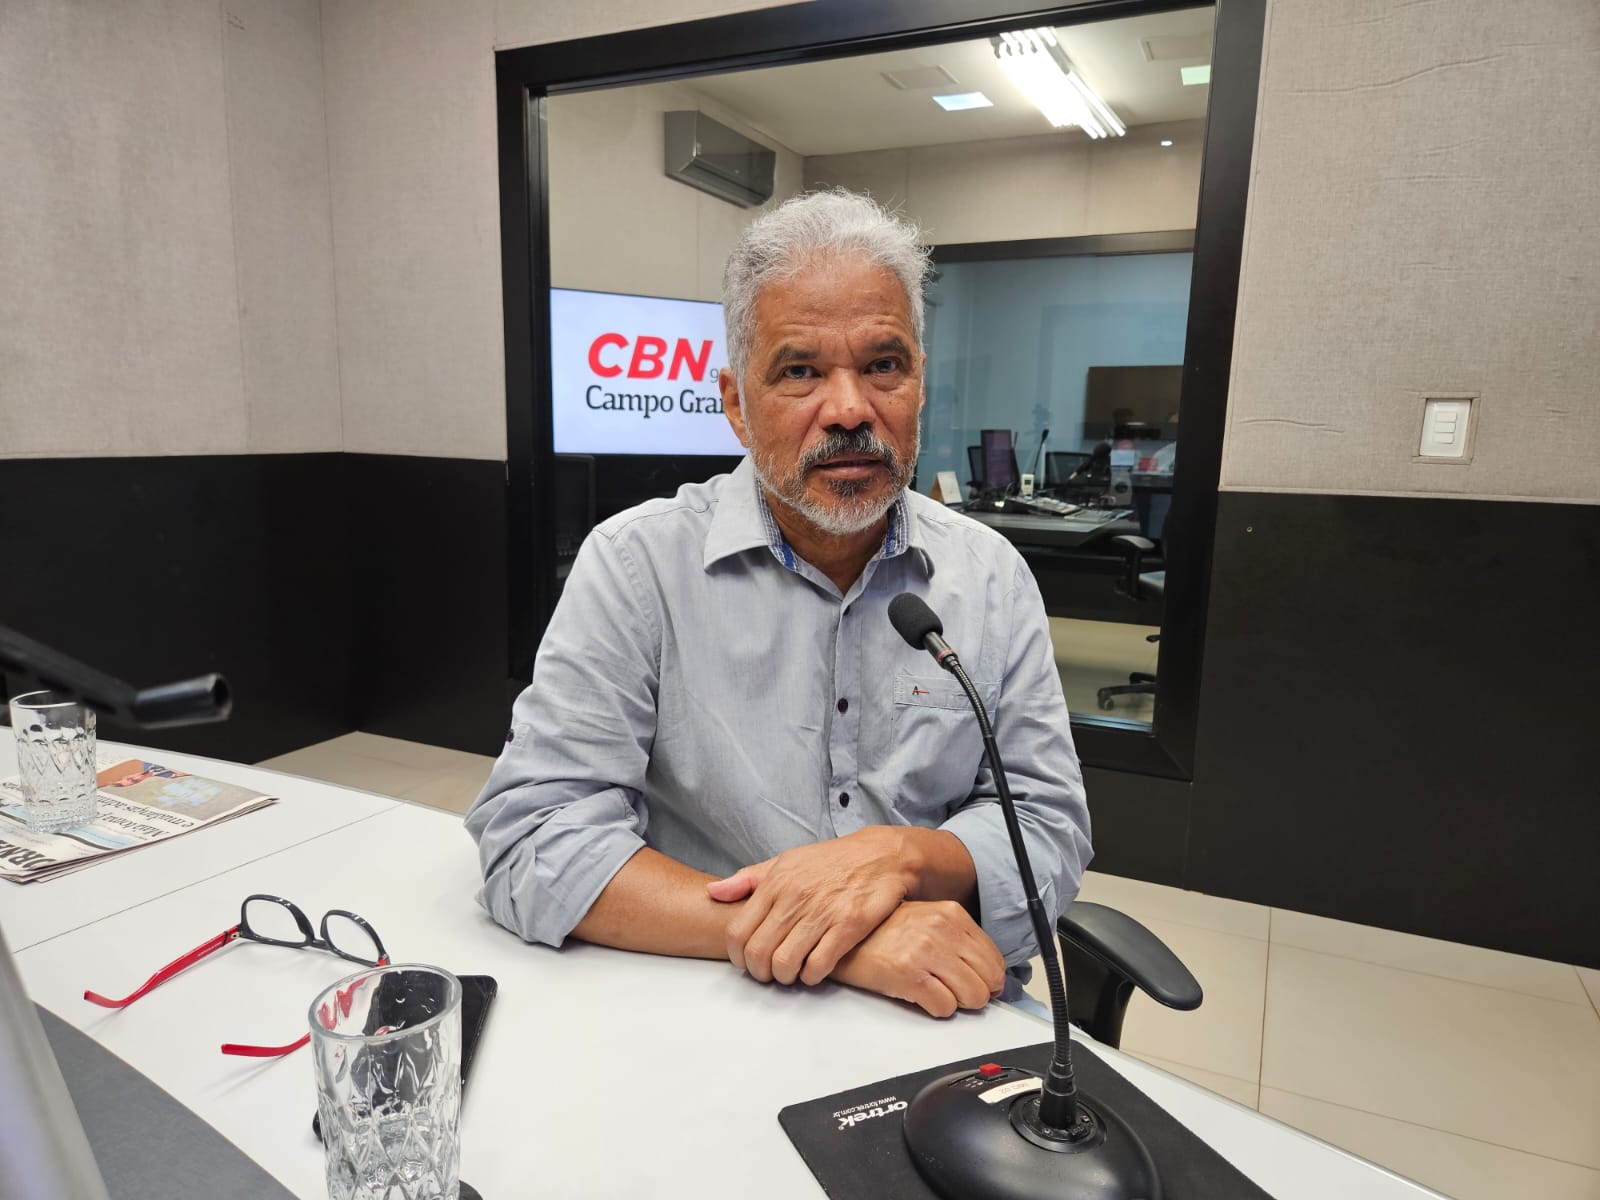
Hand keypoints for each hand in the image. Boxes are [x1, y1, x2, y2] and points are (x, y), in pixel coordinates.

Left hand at [706, 828, 916, 986]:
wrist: (881, 855)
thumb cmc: (831, 861)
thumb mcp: (786, 861)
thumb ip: (748, 879)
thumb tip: (714, 893)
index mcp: (775, 883)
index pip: (737, 932)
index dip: (737, 957)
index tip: (746, 963)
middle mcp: (795, 897)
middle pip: (758, 952)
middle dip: (760, 973)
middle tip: (769, 974)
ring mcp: (822, 912)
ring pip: (785, 962)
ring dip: (785, 977)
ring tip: (791, 973)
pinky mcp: (849, 925)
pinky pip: (819, 964)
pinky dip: (812, 976)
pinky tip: (814, 970)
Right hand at [831, 901, 1006, 1017]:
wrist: (842, 938)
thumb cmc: (883, 932)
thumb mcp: (928, 920)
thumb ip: (959, 939)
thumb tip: (989, 973)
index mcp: (951, 913)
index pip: (995, 958)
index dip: (989, 978)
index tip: (977, 983)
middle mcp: (942, 929)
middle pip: (989, 979)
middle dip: (977, 992)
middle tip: (958, 992)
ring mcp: (925, 952)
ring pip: (973, 996)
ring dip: (959, 1002)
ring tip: (938, 992)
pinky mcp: (908, 975)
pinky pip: (945, 1007)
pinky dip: (938, 1009)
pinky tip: (922, 997)